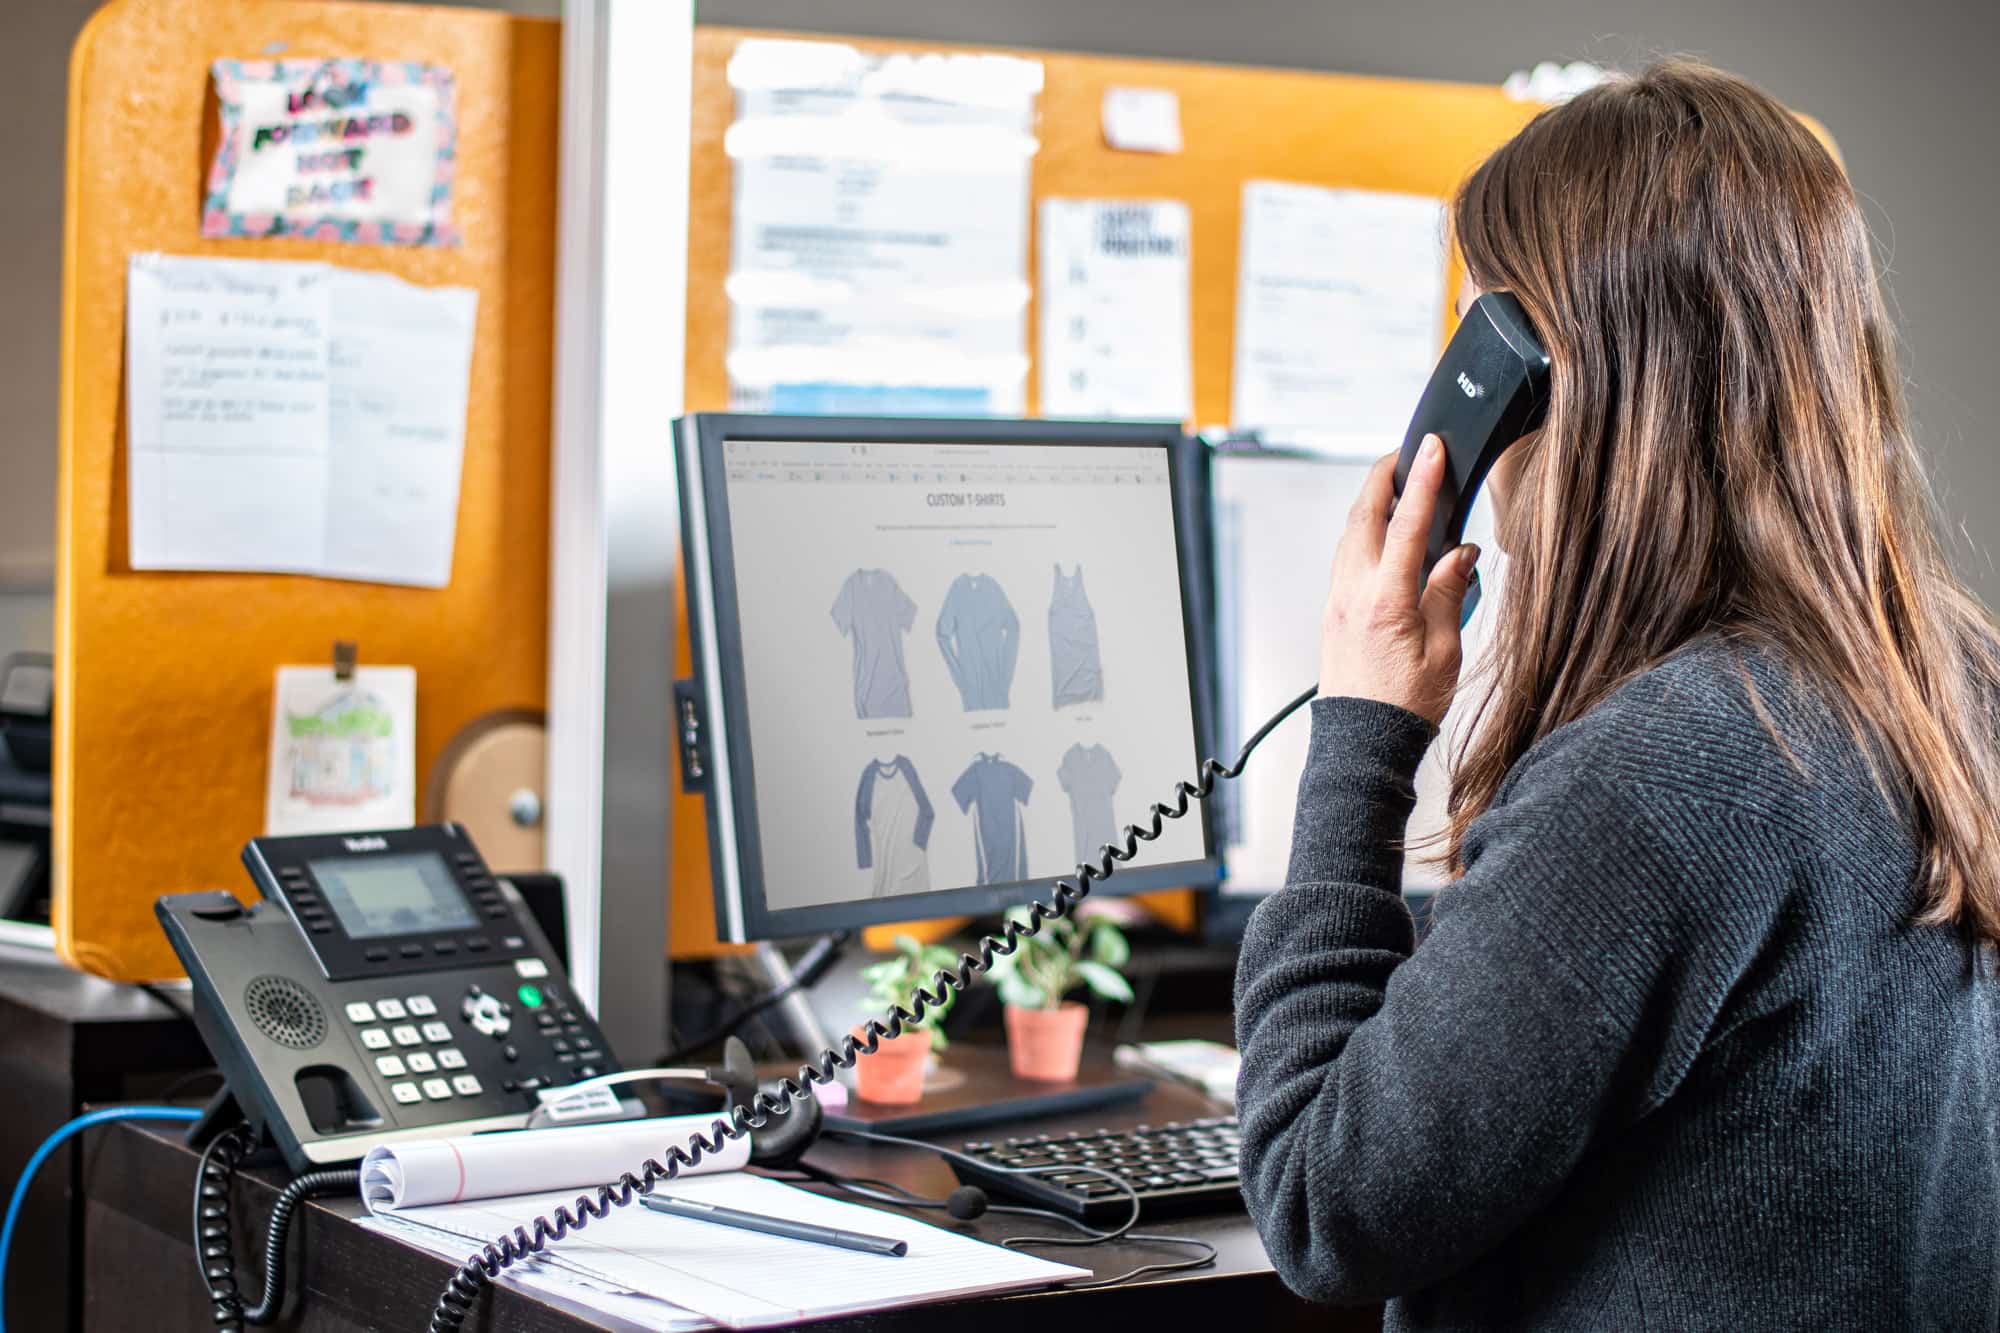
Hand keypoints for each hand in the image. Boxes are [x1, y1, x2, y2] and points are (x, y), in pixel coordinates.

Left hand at [1318, 436, 1480, 724]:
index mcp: (1386, 601)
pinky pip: (1346, 558)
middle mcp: (1353, 595)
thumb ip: (1448, 594)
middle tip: (1408, 454)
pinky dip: (1364, 533)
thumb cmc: (1405, 707)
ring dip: (1372, 504)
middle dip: (1384, 477)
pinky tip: (1381, 533)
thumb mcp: (1443, 652)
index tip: (1431, 448)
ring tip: (1398, 485)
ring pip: (1350, 535)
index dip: (1423, 480)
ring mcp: (1337, 601)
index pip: (1407, 524)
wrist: (1362, 742)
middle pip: (1364, 516)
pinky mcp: (1333, 612)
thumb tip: (1458, 553)